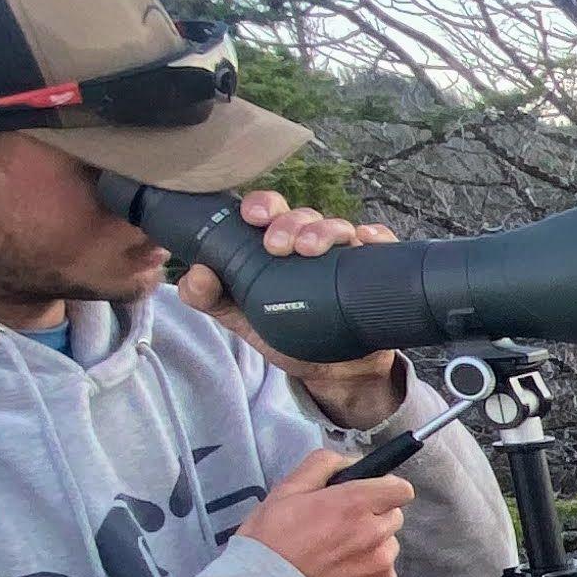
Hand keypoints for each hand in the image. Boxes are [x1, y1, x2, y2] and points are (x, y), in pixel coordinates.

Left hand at [180, 191, 407, 427]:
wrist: (336, 371)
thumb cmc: (289, 335)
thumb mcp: (243, 321)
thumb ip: (212, 299)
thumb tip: (196, 274)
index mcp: (278, 246)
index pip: (270, 212)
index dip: (262, 206)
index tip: (252, 217)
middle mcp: (312, 244)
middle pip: (304, 215)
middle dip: (290, 222)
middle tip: (277, 246)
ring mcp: (345, 256)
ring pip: (339, 226)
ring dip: (325, 230)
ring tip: (311, 250)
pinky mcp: (374, 270)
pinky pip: (380, 244)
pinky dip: (375, 236)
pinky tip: (366, 239)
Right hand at [243, 444, 414, 576]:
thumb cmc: (270, 542)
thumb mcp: (286, 491)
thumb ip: (322, 465)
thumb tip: (349, 462)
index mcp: (354, 503)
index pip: (400, 489)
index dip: (385, 490)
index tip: (369, 496)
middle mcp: (374, 532)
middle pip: (394, 516)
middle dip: (374, 517)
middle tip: (342, 528)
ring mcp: (380, 564)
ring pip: (390, 545)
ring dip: (373, 546)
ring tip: (338, 556)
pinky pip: (386, 573)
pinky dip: (370, 573)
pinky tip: (342, 576)